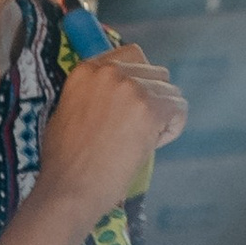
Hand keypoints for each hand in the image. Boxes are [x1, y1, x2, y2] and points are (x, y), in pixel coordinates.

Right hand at [36, 42, 185, 224]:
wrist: (69, 189)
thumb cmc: (66, 161)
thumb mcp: (68, 111)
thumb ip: (93, 93)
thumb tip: (118, 93)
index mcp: (87, 70)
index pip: (132, 55)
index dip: (138, 81)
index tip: (131, 105)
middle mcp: (110, 72)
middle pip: (155, 72)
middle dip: (152, 99)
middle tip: (134, 129)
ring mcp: (131, 88)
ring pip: (170, 91)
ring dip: (162, 115)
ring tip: (139, 140)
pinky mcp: (150, 108)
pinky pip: (179, 109)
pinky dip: (172, 129)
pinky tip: (151, 145)